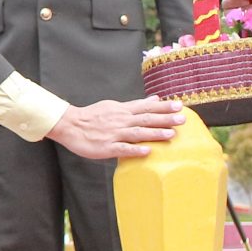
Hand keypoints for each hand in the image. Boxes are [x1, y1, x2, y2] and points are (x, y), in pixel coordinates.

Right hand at [48, 96, 184, 159]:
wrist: (69, 124)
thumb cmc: (92, 116)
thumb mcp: (114, 106)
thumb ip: (135, 104)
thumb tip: (155, 99)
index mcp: (122, 110)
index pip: (146, 107)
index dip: (163, 107)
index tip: (179, 105)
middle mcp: (120, 120)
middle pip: (145, 118)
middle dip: (164, 119)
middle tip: (182, 119)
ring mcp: (114, 134)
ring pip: (137, 133)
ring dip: (154, 133)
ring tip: (170, 134)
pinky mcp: (106, 147)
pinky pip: (122, 148)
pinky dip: (135, 150)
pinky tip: (147, 151)